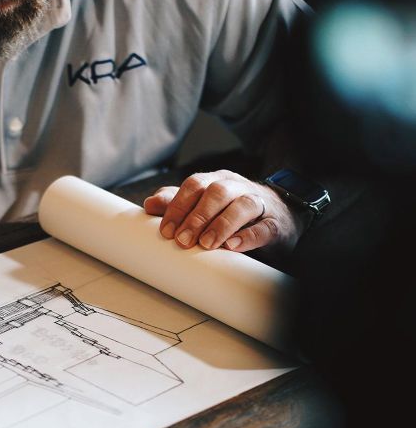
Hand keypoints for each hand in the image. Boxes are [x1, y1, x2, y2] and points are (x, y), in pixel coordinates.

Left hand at [143, 170, 305, 252]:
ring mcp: (259, 203)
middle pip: (216, 192)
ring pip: (242, 205)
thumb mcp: (202, 205)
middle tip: (182, 240)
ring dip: (221, 224)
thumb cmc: (230, 211)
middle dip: (196, 217)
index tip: (166, 231)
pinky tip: (233, 246)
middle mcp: (237, 187)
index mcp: (216, 181)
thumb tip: (149, 204)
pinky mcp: (275, 223)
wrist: (277, 217)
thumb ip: (176, 203)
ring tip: (206, 244)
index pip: (194, 185)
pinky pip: (264, 227)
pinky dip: (248, 236)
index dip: (178, 206)